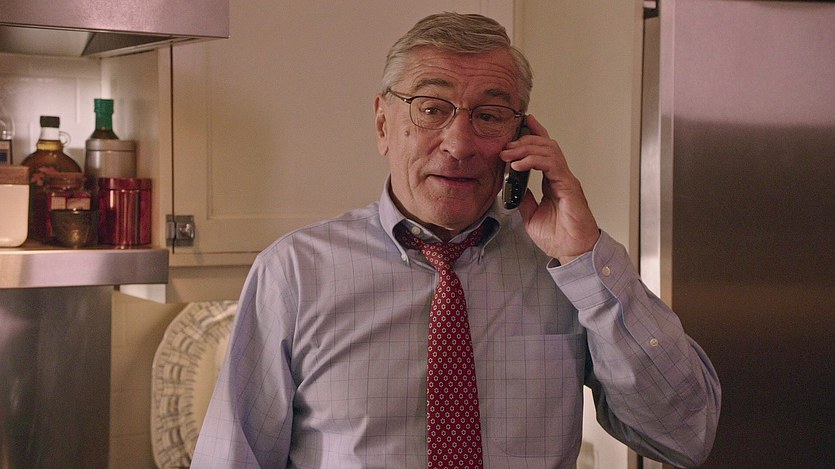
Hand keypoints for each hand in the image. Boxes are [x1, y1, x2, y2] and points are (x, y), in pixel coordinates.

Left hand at [500, 114, 599, 263]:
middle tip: (505, 147)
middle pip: (545, 145)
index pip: (544, 151)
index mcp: (553, 181)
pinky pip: (552, 165)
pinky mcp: (569, 187)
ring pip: (549, 150)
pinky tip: (519, 165)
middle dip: (524, 141)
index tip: (522, 122)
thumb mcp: (530, 215)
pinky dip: (534, 161)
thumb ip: (523, 198)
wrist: (574, 252)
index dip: (535, 133)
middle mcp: (561, 177)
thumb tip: (510, 187)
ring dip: (526, 149)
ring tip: (508, 154)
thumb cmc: (559, 237)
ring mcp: (566, 180)